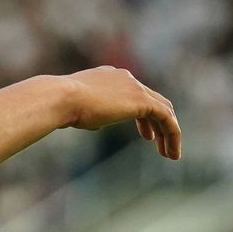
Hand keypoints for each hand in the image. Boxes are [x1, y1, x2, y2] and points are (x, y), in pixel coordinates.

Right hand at [58, 68, 180, 159]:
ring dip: (168, 133)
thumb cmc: (62, 107)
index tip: (147, 135)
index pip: (136, 94)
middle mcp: (125, 78)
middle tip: (160, 144)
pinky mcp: (141, 100)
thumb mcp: (78, 110)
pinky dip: (172, 134)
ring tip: (170, 154)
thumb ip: (92, 113)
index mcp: (110, 77)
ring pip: (163, 110)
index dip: (144, 116)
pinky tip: (171, 152)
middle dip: (159, 124)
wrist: (61, 98)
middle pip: (154, 100)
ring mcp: (135, 87)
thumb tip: (97, 124)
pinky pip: (166, 118)